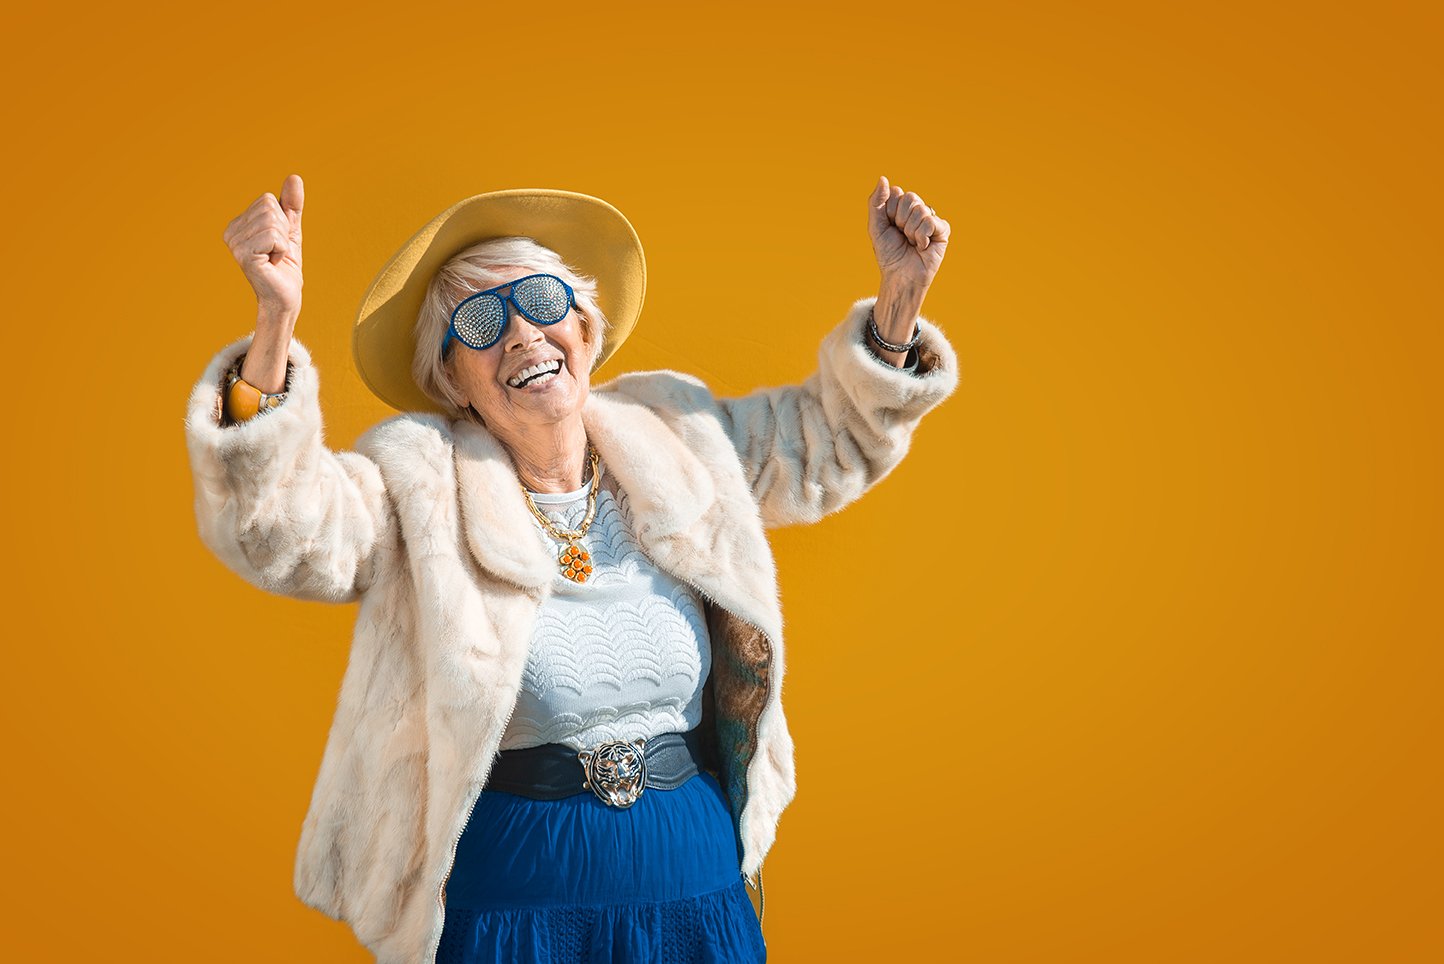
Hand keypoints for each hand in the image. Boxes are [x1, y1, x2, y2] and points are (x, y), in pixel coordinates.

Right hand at [223, 173, 305, 319]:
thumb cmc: (285, 266)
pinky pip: (274, 237)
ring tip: (274, 258)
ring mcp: (235, 244)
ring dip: (283, 242)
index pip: (267, 199)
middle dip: (284, 230)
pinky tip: (273, 263)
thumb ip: (291, 205)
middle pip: (270, 208)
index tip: (277, 242)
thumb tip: (294, 177)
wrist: (285, 297)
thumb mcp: (290, 230)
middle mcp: (231, 232)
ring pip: (273, 221)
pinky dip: (282, 250)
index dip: (282, 220)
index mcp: (237, 224)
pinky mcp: (244, 255)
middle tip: (277, 251)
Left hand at [867, 175, 948, 290]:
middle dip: (901, 220)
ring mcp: (931, 219)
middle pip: (910, 198)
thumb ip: (876, 202)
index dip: (889, 211)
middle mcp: (918, 210)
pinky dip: (922, 236)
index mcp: (902, 207)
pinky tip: (922, 247)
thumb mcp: (876, 226)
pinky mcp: (943, 230)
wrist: (900, 276)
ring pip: (920, 210)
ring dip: (911, 231)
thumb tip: (883, 178)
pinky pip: (931, 221)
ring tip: (912, 243)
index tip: (890, 227)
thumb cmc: (888, 253)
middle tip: (902, 236)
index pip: (896, 192)